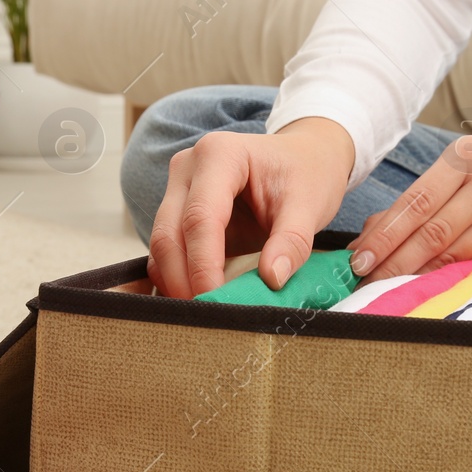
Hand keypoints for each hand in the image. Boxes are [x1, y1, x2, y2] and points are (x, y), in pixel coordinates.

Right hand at [148, 117, 353, 297]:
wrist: (304, 157)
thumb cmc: (305, 173)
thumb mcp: (309, 205)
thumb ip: (293, 241)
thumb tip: (272, 279)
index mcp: (220, 155)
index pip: (199, 217)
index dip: (203, 264)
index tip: (216, 298)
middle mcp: (188, 168)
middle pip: (169, 233)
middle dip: (183, 279)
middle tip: (206, 316)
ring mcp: (178, 189)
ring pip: (161, 244)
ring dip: (176, 281)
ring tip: (203, 311)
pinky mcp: (179, 211)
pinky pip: (168, 249)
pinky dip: (177, 276)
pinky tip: (197, 297)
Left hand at [346, 136, 471, 279]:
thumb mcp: (442, 181)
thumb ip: (402, 210)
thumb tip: (359, 247)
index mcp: (465, 155)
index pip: (417, 202)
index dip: (385, 234)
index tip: (359, 259)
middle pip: (433, 230)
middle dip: (395, 259)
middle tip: (367, 280)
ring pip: (451, 253)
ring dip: (413, 273)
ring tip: (385, 286)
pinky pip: (467, 265)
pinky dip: (438, 278)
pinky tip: (417, 286)